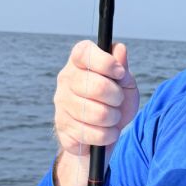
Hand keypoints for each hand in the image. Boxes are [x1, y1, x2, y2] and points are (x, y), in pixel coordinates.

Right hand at [52, 40, 138, 185]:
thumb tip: (120, 49)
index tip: (120, 73)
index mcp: (79, 63)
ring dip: (114, 118)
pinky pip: (94, 134)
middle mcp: (65, 80)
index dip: (105, 62)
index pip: (84, 53)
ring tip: (112, 117)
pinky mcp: (63, 129)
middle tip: (118, 100)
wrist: (103, 134)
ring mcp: (61, 105)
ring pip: (98, 113)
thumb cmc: (114, 103)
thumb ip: (123, 67)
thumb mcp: (125, 84)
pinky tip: (106, 132)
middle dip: (116, 97)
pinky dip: (108, 135)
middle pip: (96, 86)